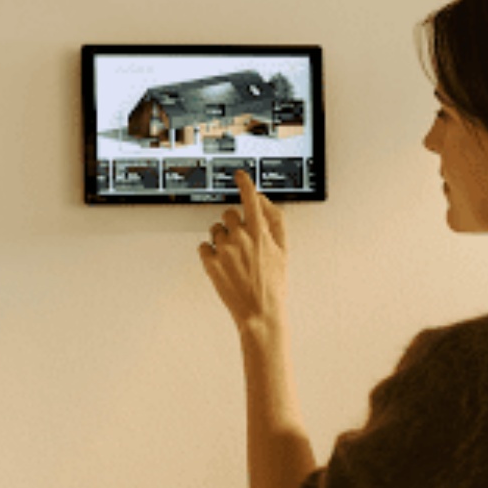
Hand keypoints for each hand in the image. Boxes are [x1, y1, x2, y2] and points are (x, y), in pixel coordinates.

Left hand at [199, 170, 288, 334]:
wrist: (260, 313)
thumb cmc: (274, 285)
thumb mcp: (283, 251)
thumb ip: (275, 221)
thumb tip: (263, 202)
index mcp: (260, 233)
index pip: (251, 199)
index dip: (245, 184)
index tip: (239, 175)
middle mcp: (241, 238)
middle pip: (229, 213)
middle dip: (233, 223)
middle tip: (241, 243)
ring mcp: (224, 250)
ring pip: (215, 230)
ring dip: (221, 239)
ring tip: (234, 259)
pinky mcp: (210, 263)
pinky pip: (203, 246)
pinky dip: (210, 253)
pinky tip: (223, 266)